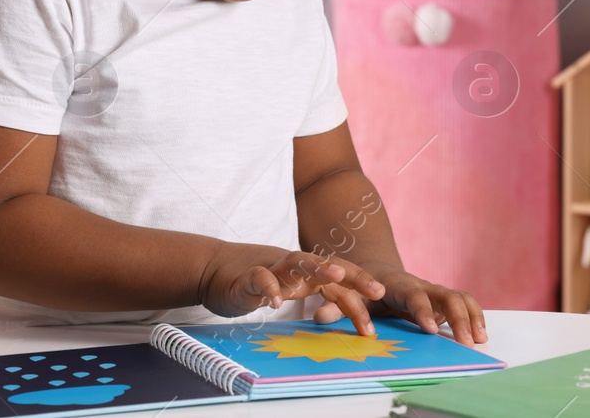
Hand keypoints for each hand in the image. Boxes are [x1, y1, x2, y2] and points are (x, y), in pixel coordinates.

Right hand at [198, 244, 385, 318]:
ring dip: (318, 266)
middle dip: (355, 277)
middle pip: (329, 266)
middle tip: (378, 291)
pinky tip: (276, 303)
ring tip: (335, 275)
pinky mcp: (247, 276)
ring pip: (299, 262)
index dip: (359, 299)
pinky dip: (268, 287)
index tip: (374, 327)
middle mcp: (294, 268)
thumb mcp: (290, 290)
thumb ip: (314, 297)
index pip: (340, 283)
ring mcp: (271, 268)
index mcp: (306, 274)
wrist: (211, 270)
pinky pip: (260, 278)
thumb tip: (347, 315)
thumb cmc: (255, 283)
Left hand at [313, 263, 487, 346]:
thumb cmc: (363, 286)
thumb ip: (336, 306)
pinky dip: (475, 315)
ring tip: (480, 340)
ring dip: (472, 316)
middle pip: (446, 295)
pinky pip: (464, 303)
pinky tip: (481, 334)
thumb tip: (318, 317)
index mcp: (399, 284)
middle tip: (466, 342)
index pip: (414, 295)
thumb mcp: (348, 294)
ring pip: (459, 297)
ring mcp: (434, 291)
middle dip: (458, 317)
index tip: (430, 329)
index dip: (423, 310)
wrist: (376, 270)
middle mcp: (421, 285)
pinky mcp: (442, 299)